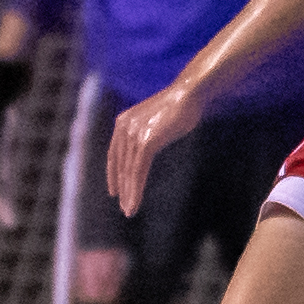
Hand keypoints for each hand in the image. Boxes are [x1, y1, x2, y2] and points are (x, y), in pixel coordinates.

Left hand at [107, 83, 201, 215]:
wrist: (189, 94)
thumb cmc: (178, 107)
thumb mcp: (155, 120)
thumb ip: (146, 133)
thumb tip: (146, 146)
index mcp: (123, 122)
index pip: (114, 154)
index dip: (114, 174)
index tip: (114, 191)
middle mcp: (124, 127)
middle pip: (120, 165)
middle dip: (122, 188)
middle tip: (125, 207)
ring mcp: (134, 134)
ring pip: (128, 171)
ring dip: (129, 193)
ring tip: (130, 209)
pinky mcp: (146, 141)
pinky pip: (138, 170)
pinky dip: (136, 188)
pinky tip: (136, 201)